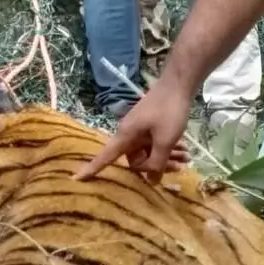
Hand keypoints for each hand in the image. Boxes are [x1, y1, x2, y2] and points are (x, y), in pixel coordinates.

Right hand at [76, 75, 194, 183]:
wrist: (178, 83)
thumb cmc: (168, 111)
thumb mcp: (164, 140)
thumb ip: (157, 162)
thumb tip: (151, 181)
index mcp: (125, 136)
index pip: (105, 156)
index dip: (92, 168)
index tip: (76, 179)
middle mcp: (129, 134)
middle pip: (136, 160)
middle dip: (156, 165)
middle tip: (180, 166)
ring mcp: (140, 129)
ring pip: (149, 152)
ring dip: (167, 157)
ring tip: (187, 157)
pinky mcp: (150, 125)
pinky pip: (155, 143)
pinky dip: (170, 147)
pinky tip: (185, 149)